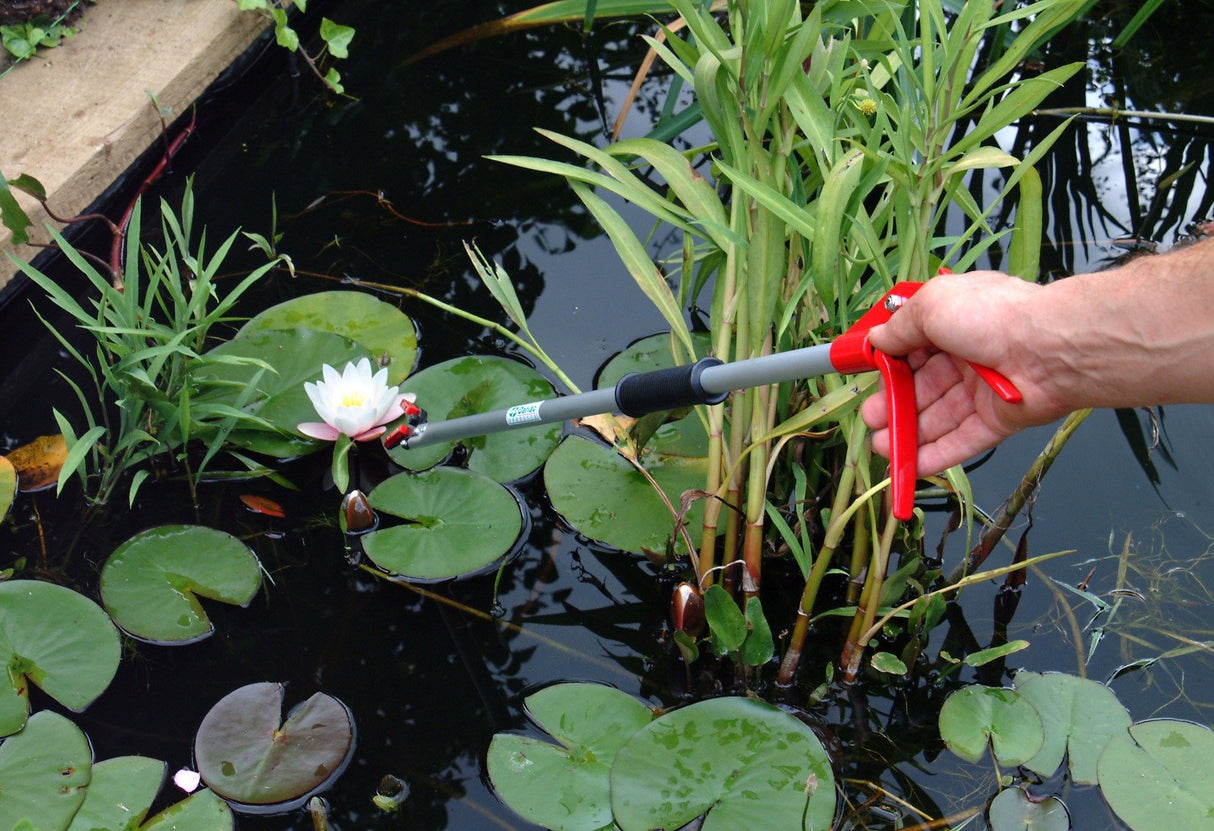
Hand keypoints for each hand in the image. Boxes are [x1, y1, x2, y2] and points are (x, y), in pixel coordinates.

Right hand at [859, 271, 1068, 474]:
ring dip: (909, 433)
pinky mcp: (999, 419)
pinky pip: (964, 439)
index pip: (914, 348)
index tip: (870, 378)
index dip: (891, 365)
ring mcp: (984, 389)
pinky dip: (937, 454)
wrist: (1050, 347)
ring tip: (881, 447)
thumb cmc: (991, 316)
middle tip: (871, 419)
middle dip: (894, 405)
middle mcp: (968, 355)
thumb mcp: (931, 306)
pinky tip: (910, 466)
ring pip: (939, 417)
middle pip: (923, 386)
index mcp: (955, 322)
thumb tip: (876, 339)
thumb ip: (899, 327)